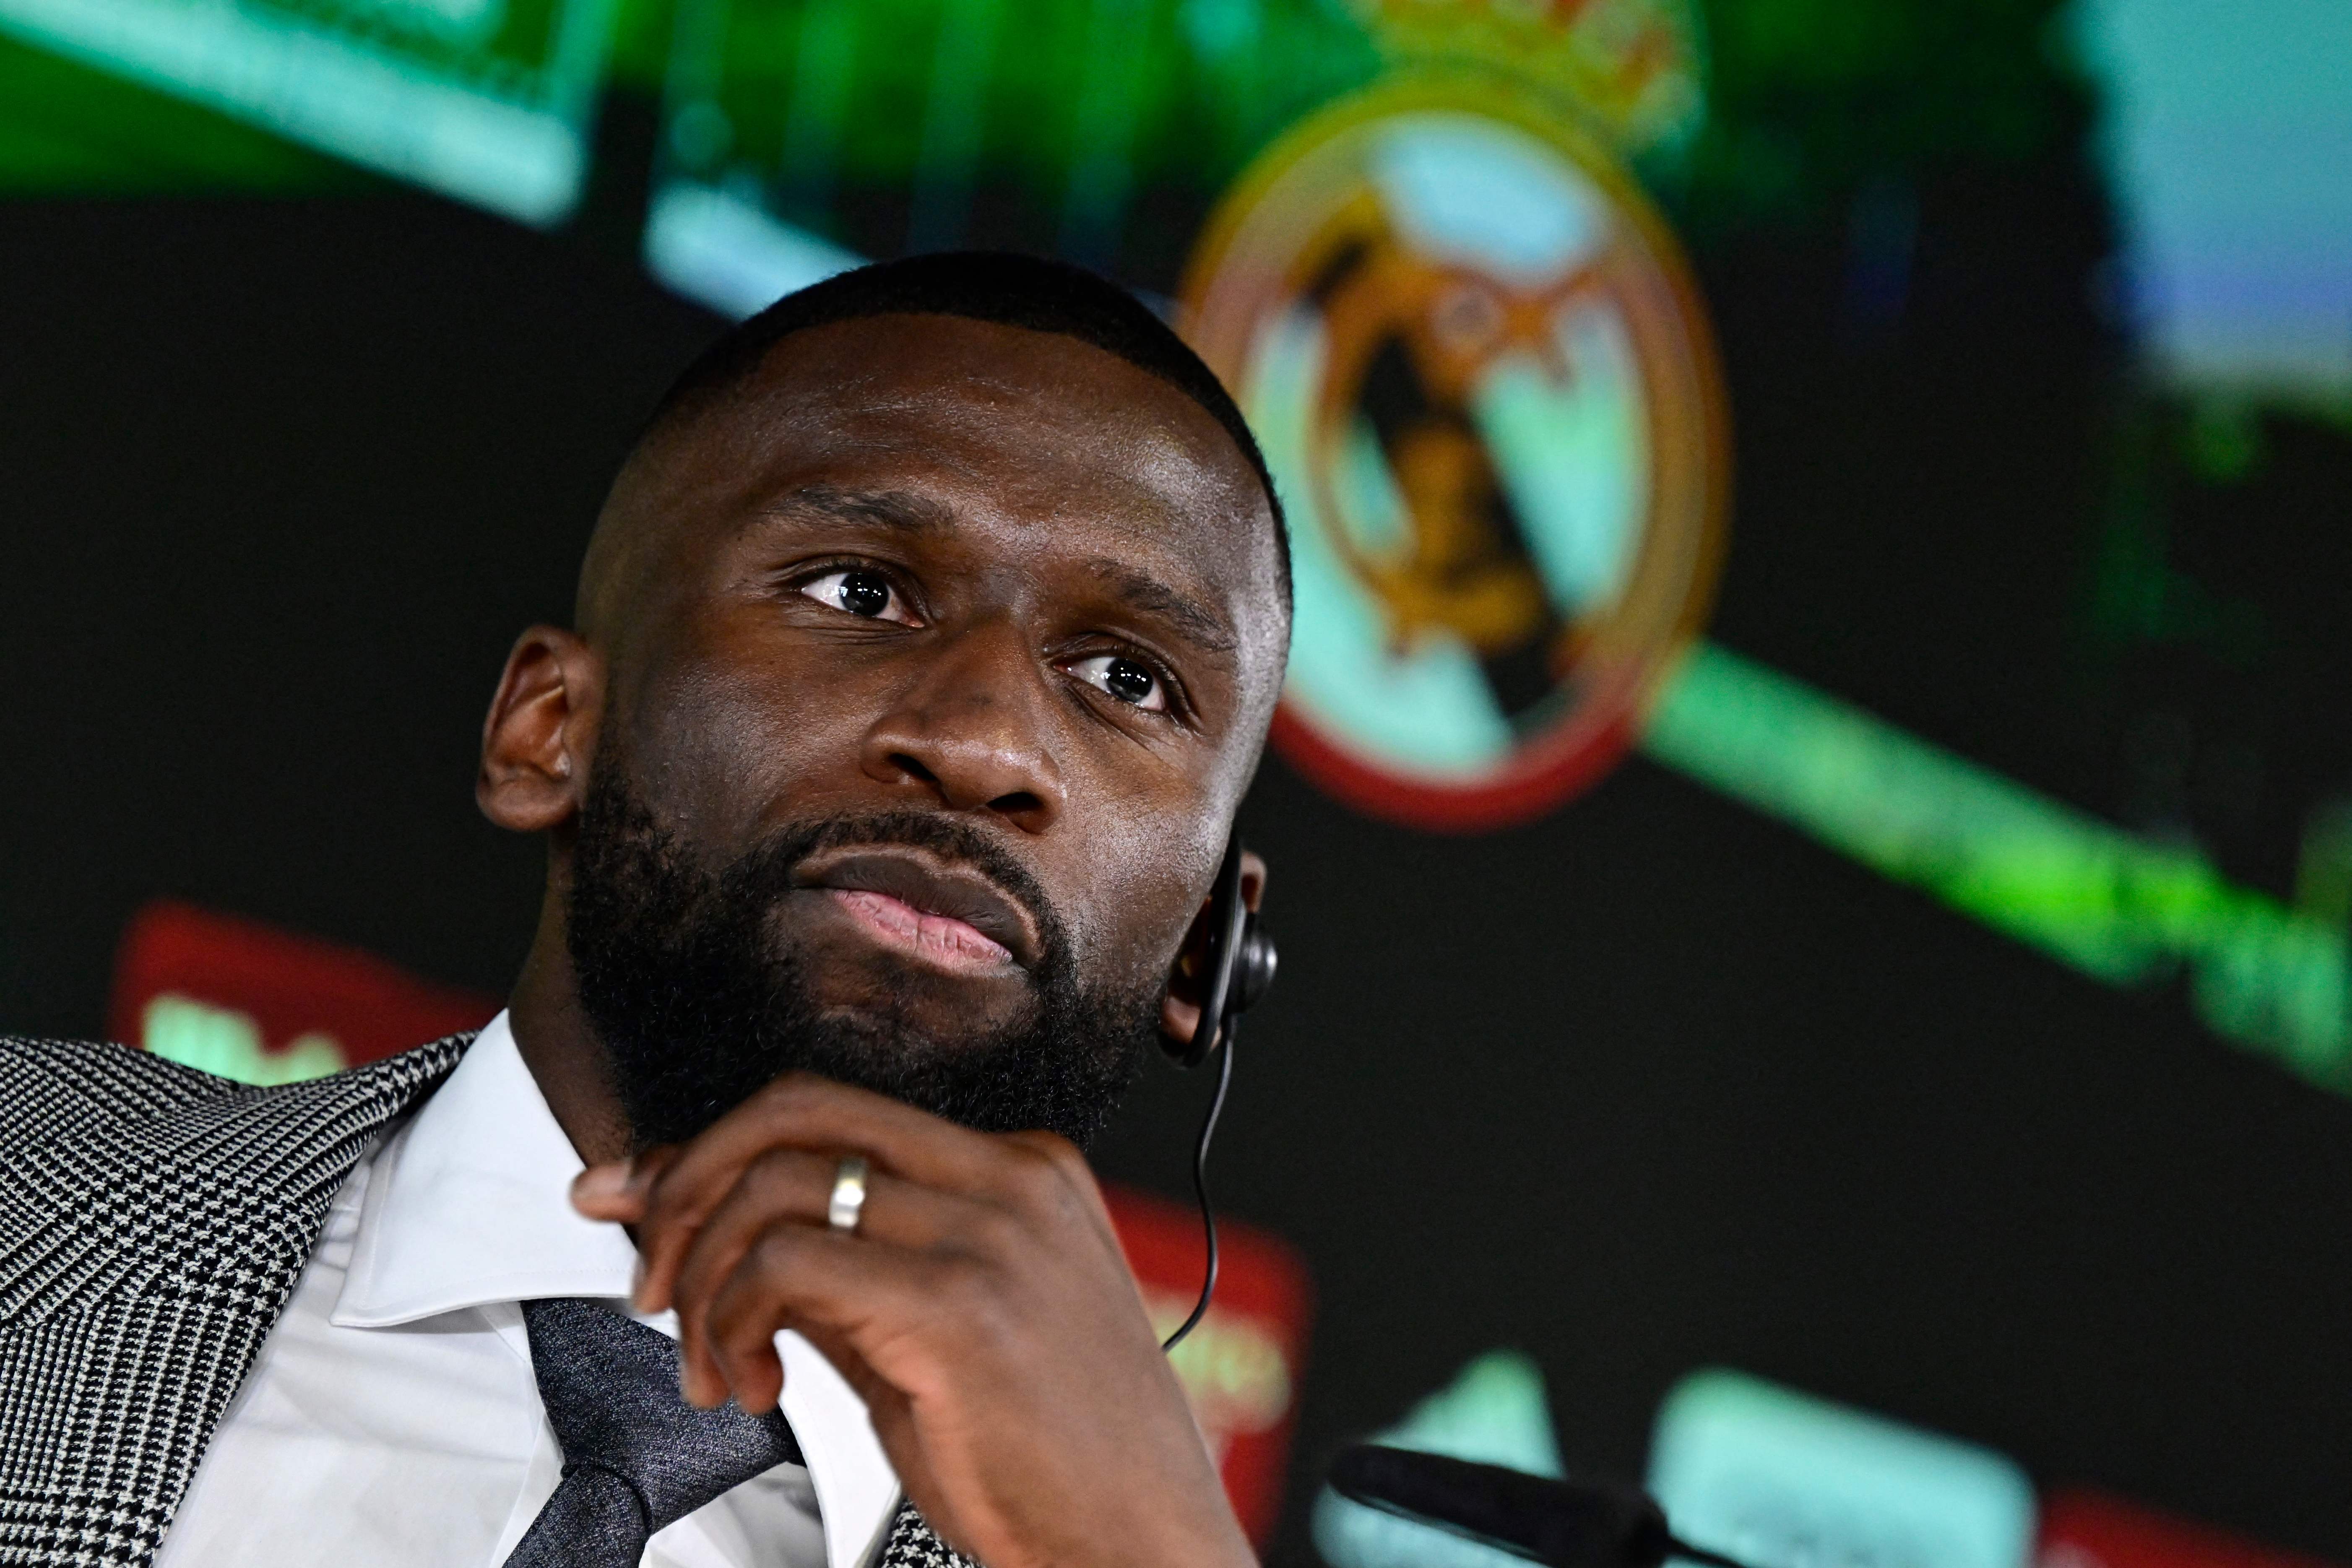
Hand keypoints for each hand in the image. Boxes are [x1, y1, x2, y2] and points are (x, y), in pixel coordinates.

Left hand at [571, 1073, 1256, 1567]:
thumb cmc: (1054, 1461)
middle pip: (795, 1112)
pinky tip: (754, 1383)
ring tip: (715, 1365)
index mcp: (1021, 1169)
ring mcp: (992, 1232)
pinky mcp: (959, 1303)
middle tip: (654, 1277)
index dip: (711, 1152)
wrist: (1144, 1545)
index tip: (638, 1201)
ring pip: (776, 1187)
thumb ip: (833, 1269)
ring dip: (704, 1279)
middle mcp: (1010, 1178)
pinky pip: (787, 1266)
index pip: (830, 1113)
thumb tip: (707, 1229)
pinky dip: (733, 1321)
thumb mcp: (932, 1336)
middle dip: (686, 1184)